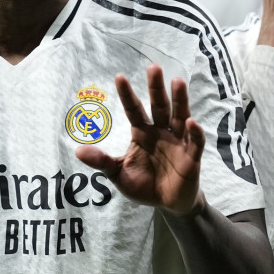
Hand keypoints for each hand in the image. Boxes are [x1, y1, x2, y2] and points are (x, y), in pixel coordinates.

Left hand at [75, 64, 204, 216]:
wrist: (167, 205)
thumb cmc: (144, 185)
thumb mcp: (119, 174)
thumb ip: (102, 162)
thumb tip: (77, 151)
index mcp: (142, 132)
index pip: (134, 109)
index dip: (127, 94)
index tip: (119, 76)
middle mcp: (161, 132)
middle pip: (159, 106)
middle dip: (156, 88)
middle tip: (153, 67)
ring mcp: (178, 142)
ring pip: (179, 116)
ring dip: (179, 99)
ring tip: (177, 81)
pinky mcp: (192, 156)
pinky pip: (195, 141)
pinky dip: (195, 132)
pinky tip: (191, 121)